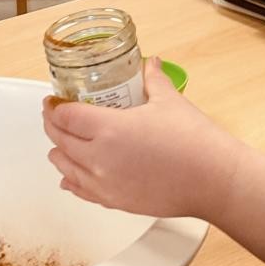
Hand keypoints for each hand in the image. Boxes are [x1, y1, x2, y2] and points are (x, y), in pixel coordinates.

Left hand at [43, 57, 241, 218]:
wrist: (212, 180)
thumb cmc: (193, 141)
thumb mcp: (169, 100)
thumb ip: (152, 79)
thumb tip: (150, 63)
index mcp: (108, 128)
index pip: (65, 116)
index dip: (54, 107)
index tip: (52, 100)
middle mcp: (99, 159)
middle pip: (60, 140)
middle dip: (52, 126)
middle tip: (53, 115)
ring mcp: (104, 184)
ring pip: (65, 168)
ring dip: (58, 152)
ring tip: (59, 143)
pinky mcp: (115, 202)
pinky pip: (81, 192)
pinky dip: (71, 181)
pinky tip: (69, 178)